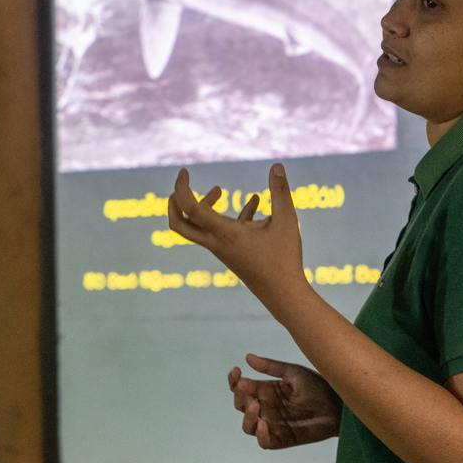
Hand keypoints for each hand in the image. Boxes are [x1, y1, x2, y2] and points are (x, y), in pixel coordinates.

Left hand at [168, 163, 308, 318]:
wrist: (284, 296)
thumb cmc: (285, 260)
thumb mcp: (287, 222)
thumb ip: (281, 192)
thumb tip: (277, 165)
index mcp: (224, 233)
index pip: (190, 208)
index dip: (182, 187)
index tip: (185, 171)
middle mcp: (217, 242)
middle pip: (179, 225)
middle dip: (175, 203)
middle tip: (183, 184)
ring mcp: (223, 249)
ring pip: (199, 228)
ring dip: (203, 207)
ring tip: (218, 190)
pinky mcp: (232, 253)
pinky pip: (222, 232)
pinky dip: (229, 215)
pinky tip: (254, 202)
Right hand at [228, 354, 342, 448]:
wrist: (338, 404)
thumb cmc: (319, 386)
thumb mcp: (293, 372)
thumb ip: (270, 367)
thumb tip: (247, 357)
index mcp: (267, 391)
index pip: (243, 388)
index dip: (235, 381)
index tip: (237, 371)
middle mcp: (266, 408)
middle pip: (241, 406)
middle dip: (240, 398)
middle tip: (247, 389)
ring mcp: (273, 424)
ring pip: (248, 426)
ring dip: (247, 416)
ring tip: (256, 405)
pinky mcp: (282, 439)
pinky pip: (265, 442)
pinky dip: (260, 435)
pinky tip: (264, 425)